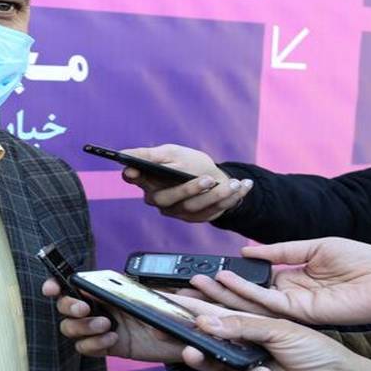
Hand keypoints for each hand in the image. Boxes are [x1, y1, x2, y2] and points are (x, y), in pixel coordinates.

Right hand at [42, 279, 240, 362]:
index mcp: (111, 288)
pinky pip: (86, 347)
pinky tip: (111, 340)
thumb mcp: (168, 301)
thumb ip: (150, 300)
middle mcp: (102, 305)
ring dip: (83, 327)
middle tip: (86, 308)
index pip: (77, 282)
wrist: (188, 338)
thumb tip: (130, 304)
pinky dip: (93, 344)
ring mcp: (103, 327)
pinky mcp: (108, 347)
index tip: (53, 288)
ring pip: (71, 328)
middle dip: (70, 306)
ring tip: (107, 326)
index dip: (58, 283)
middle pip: (66, 305)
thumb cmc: (179, 313)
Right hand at [120, 144, 252, 222]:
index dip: (132, 175)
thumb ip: (151, 155)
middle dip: (189, 189)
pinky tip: (244, 187)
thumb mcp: (172, 152)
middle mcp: (160, 199)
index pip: (134, 178)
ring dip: (217, 194)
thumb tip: (125, 155)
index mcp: (149, 180)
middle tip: (208, 179)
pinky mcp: (195, 218)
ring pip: (194, 207)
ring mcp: (177, 211)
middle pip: (167, 199)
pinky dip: (231, 199)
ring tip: (235, 183)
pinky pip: (213, 211)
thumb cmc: (190, 163)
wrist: (214, 177)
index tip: (133, 170)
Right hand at [182, 312, 370, 370]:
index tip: (175, 297)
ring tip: (193, 351)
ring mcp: (242, 366)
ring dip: (201, 356)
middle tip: (166, 329)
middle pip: (207, 336)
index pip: (218, 309)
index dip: (197, 303)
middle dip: (186, 332)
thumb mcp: (278, 328)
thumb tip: (205, 321)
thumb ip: (242, 324)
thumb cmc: (313, 347)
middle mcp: (242, 342)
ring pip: (211, 361)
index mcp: (250, 321)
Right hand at [187, 237, 370, 324]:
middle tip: (182, 289)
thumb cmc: (364, 262)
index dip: (226, 281)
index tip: (200, 276)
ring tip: (192, 289)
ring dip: (220, 297)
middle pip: (242, 299)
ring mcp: (293, 310)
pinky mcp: (302, 315)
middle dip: (212, 294)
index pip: (250, 284)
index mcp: (291, 283)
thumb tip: (249, 250)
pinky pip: (266, 305)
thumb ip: (281, 251)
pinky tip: (224, 285)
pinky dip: (244, 296)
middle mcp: (287, 300)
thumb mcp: (317, 247)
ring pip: (248, 306)